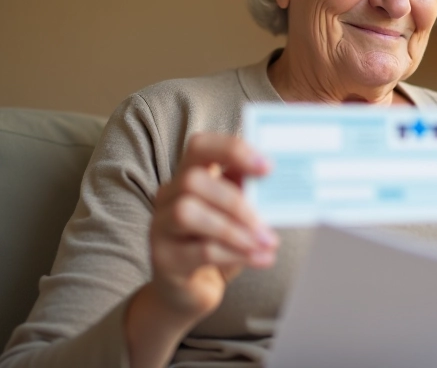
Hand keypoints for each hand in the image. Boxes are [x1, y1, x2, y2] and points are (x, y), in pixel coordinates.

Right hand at [148, 132, 278, 321]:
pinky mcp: (164, 259)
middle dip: (236, 200)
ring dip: (233, 228)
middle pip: (192, 180)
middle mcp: (168, 196)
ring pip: (187, 212)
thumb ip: (249, 195)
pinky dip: (235, 253)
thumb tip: (276, 184)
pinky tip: (259, 258)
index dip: (232, 150)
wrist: (190, 291)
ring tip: (265, 243)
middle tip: (266, 222)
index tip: (268, 167)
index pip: (200, 146)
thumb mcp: (236, 215)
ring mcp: (160, 227)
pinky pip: (199, 250)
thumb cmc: (217, 244)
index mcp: (189, 175)